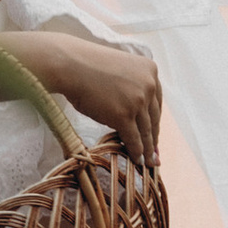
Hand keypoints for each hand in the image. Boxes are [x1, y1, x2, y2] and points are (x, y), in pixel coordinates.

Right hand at [25, 30, 162, 164]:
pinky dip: (136, 152)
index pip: (156, 102)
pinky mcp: (124, 115)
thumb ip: (131, 86)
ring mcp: (138, 100)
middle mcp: (149, 85)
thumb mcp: (119, 70)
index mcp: (150, 70)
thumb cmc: (87, 67)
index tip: (155, 134)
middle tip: (155, 155)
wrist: (70, 65)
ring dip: (147, 150)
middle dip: (154, 139)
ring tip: (148, 162)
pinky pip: (134, 138)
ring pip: (146, 131)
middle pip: (154, 118)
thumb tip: (135, 111)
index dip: (155, 121)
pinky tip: (136, 161)